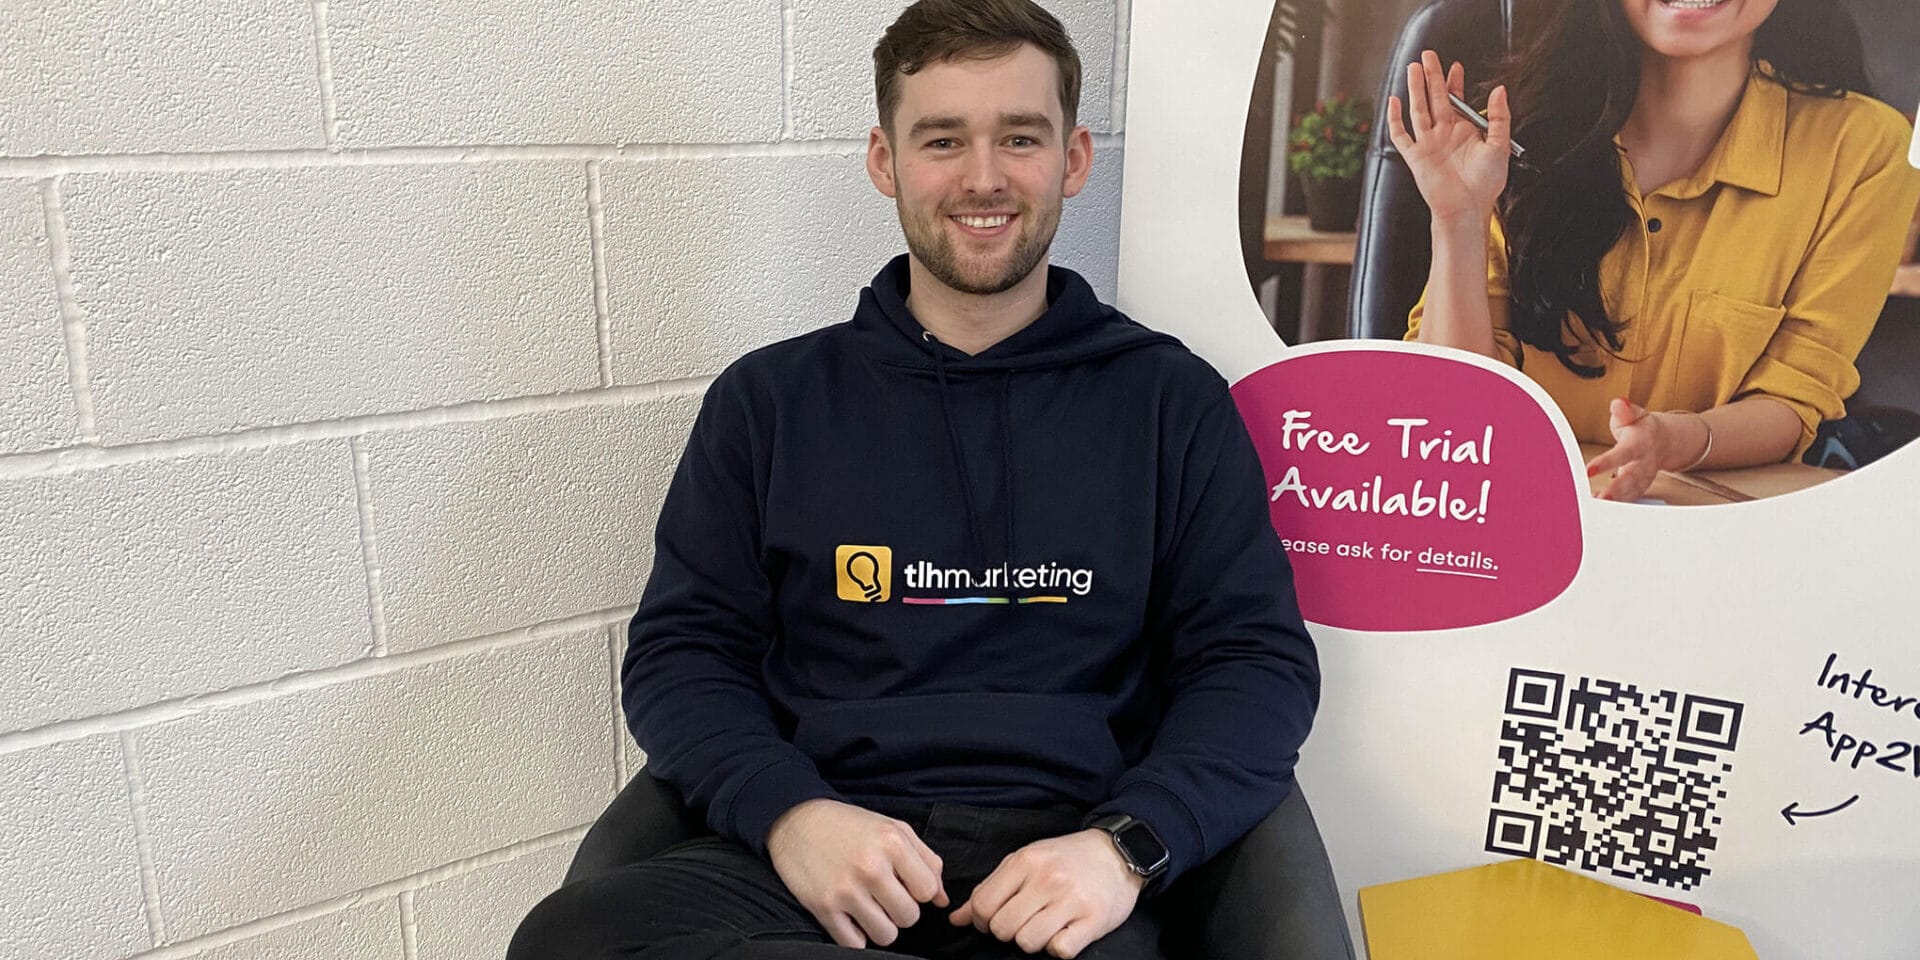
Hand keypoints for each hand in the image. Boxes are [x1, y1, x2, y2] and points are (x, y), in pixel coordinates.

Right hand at [766, 798, 948, 948]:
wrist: (796, 821)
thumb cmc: (850, 825)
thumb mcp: (893, 829)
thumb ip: (926, 861)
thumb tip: (942, 900)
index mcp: (892, 843)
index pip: (927, 891)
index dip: (917, 891)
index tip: (902, 882)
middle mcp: (871, 867)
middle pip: (909, 917)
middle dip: (899, 910)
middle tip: (883, 895)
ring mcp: (846, 890)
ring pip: (886, 936)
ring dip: (879, 925)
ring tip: (867, 906)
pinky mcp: (823, 907)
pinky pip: (854, 944)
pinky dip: (855, 935)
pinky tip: (849, 915)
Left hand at [949, 829, 1143, 957]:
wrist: (1118, 852)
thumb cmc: (1066, 859)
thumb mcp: (1025, 862)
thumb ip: (990, 889)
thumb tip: (957, 919)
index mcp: (1025, 862)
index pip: (983, 905)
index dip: (982, 921)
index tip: (994, 920)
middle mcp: (1047, 879)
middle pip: (1003, 928)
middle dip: (1008, 932)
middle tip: (1023, 922)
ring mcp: (1071, 900)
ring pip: (1028, 942)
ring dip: (1033, 941)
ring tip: (1045, 926)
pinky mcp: (1094, 920)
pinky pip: (1060, 950)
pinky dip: (1059, 947)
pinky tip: (1065, 932)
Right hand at [1384, 50, 1512, 221]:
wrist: (1468, 208)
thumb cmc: (1486, 183)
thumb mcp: (1501, 146)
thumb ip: (1500, 117)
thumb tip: (1499, 89)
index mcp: (1464, 131)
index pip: (1456, 100)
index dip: (1455, 82)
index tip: (1456, 66)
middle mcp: (1444, 134)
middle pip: (1435, 98)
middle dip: (1432, 76)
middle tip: (1428, 55)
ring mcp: (1428, 144)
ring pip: (1419, 110)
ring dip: (1415, 89)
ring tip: (1413, 68)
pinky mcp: (1415, 156)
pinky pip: (1401, 135)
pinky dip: (1395, 119)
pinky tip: (1394, 102)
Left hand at [1585, 398, 1708, 501]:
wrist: (1665, 441)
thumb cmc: (1642, 428)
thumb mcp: (1635, 414)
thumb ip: (1625, 411)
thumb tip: (1618, 403)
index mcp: (1640, 444)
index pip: (1622, 454)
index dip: (1606, 463)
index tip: (1588, 471)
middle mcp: (1643, 464)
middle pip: (1629, 479)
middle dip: (1614, 491)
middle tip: (1598, 500)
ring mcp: (1643, 479)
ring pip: (1629, 494)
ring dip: (1613, 502)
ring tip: (1593, 507)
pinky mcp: (1639, 488)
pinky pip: (1627, 499)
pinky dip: (1614, 506)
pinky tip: (1595, 507)